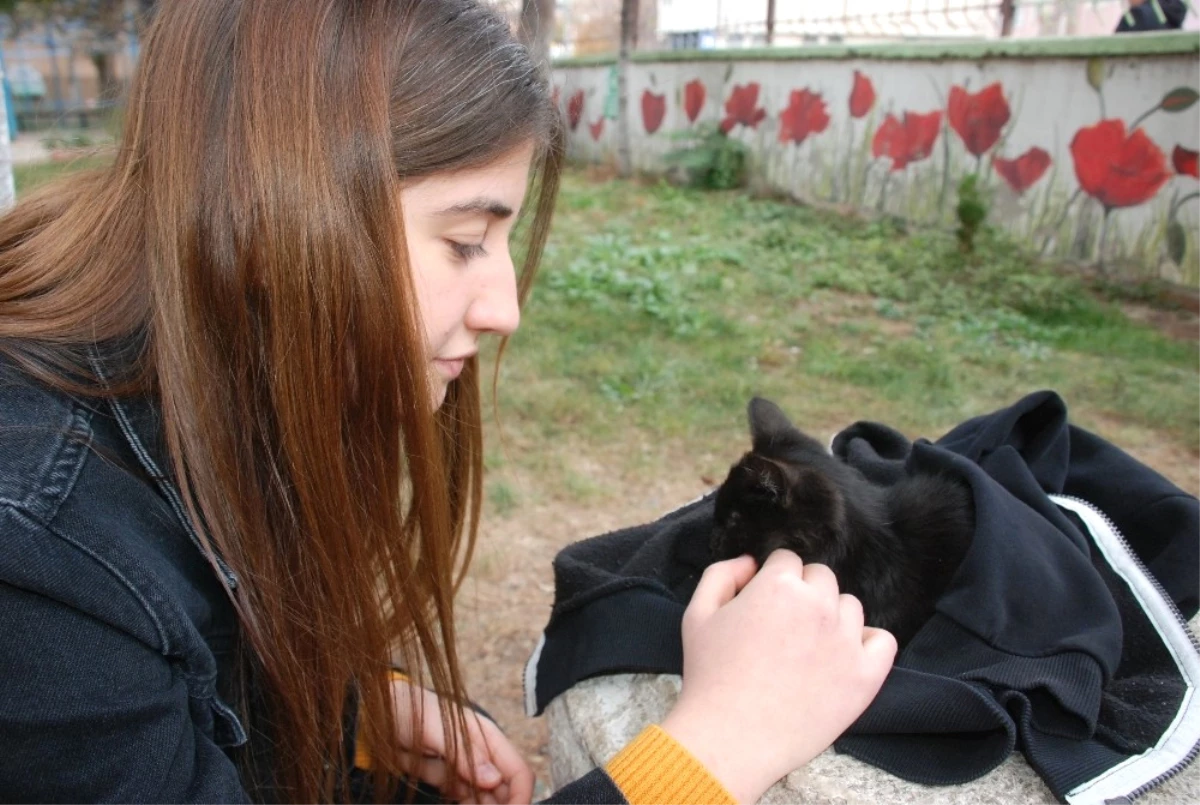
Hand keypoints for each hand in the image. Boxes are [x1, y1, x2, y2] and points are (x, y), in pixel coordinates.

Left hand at [390, 678, 533, 804]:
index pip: (518, 771)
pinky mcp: (447, 781)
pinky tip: (454, 803)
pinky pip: (464, 801)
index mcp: (487, 738)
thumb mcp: (434, 728)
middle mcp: (481, 756)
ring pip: (486, 800)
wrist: (378, 715)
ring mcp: (464, 771)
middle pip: (505, 791)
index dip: (521, 796)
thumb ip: (464, 752)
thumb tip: (494, 779)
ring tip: (457, 801)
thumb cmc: (408, 711)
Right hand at [660, 551, 896, 804]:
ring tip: (807, 648)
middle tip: (782, 628)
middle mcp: (818, 605)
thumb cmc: (710, 676)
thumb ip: (722, 574)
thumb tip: (751, 563)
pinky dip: (866, 644)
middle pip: (822, 578)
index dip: (771, 580)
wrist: (730, 738)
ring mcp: (845, 640)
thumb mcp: (697, 614)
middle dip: (802, 593)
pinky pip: (882, 641)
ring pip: (850, 606)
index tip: (762, 605)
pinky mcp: (864, 675)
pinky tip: (842, 657)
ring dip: (831, 617)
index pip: (788, 560)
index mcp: (779, 585)